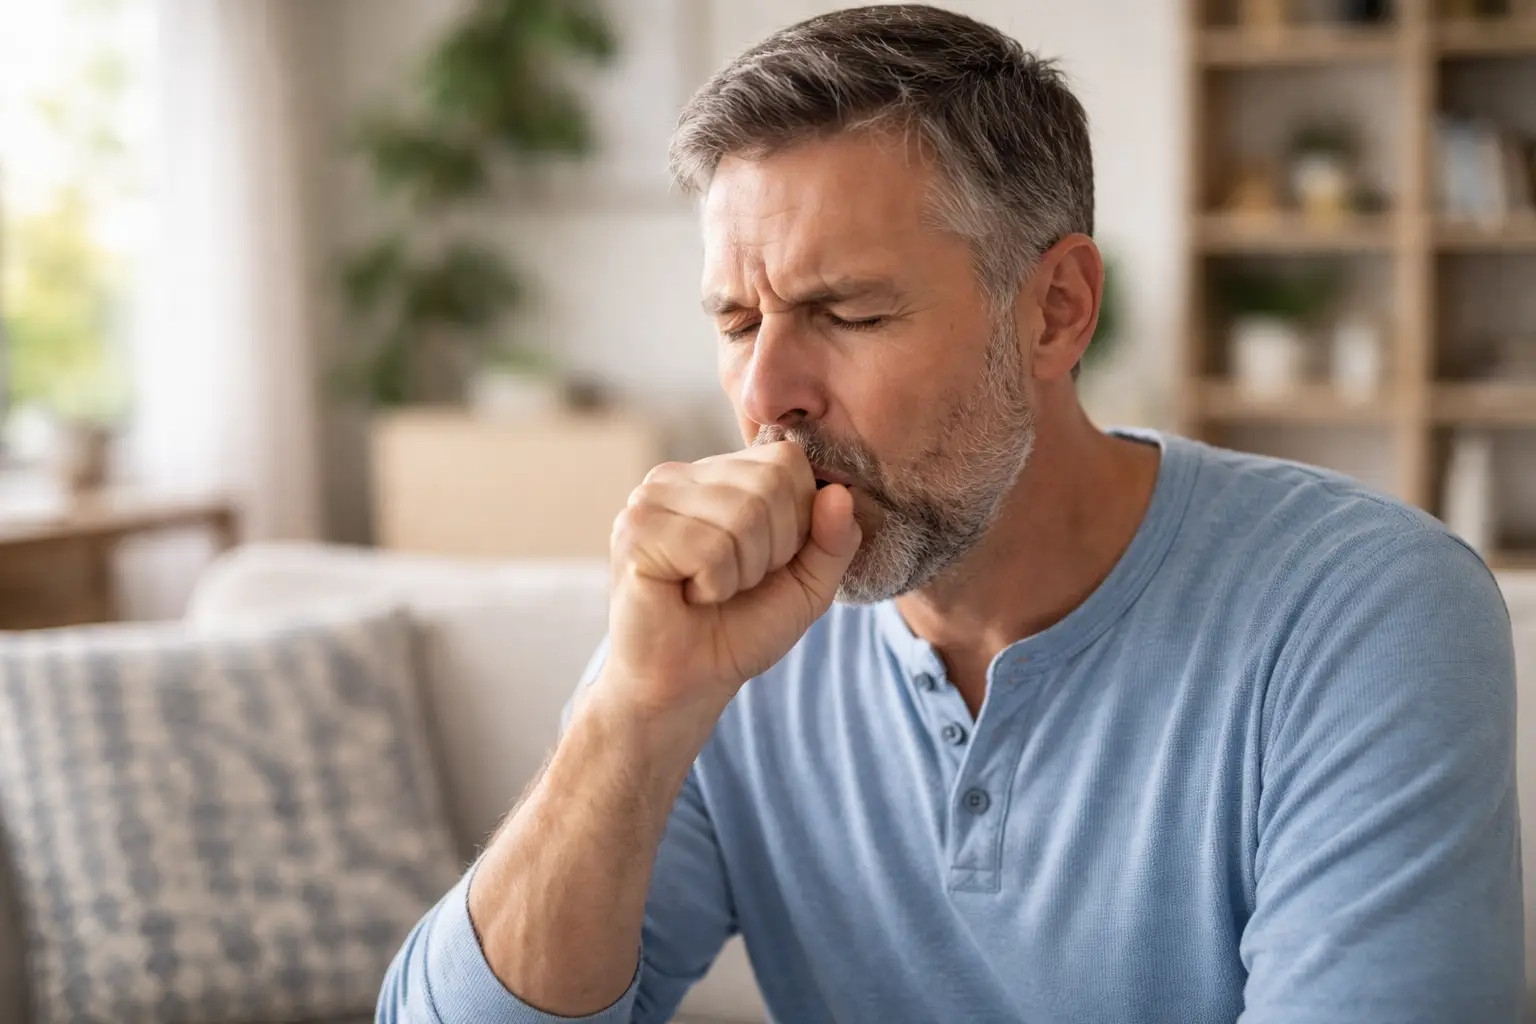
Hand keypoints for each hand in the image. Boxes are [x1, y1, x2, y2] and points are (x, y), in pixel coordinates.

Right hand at [600, 441, 861, 721]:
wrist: (687, 684)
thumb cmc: (740, 629)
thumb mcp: (808, 584)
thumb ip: (835, 539)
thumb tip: (840, 493)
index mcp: (717, 474)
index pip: (787, 461)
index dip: (797, 521)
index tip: (767, 561)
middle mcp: (679, 475)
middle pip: (769, 485)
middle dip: (772, 551)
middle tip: (736, 582)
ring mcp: (650, 499)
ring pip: (743, 515)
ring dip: (742, 573)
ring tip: (710, 590)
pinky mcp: (634, 531)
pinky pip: (710, 547)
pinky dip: (714, 586)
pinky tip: (688, 596)